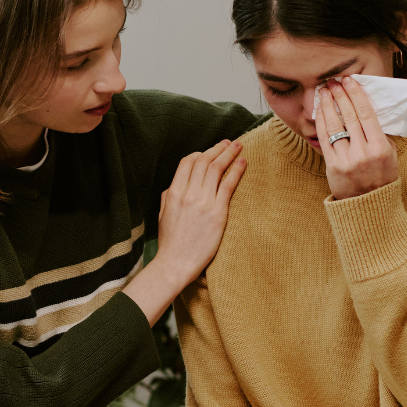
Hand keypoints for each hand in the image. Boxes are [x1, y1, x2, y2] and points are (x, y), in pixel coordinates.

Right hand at [155, 138, 246, 286]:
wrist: (175, 263)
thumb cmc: (170, 242)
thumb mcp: (163, 214)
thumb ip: (169, 196)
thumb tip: (176, 185)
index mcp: (173, 192)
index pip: (187, 162)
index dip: (200, 153)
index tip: (210, 152)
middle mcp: (188, 193)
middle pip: (204, 161)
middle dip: (217, 148)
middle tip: (228, 142)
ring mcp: (203, 202)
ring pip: (216, 168)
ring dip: (229, 154)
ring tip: (238, 146)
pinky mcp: (217, 212)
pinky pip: (228, 185)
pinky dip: (236, 170)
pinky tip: (243, 163)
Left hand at [318, 78, 398, 200]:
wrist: (369, 205)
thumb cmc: (382, 177)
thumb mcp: (390, 155)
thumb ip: (381, 135)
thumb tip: (367, 109)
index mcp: (380, 147)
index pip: (367, 113)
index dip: (356, 94)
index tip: (350, 81)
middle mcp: (363, 152)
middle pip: (349, 116)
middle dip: (340, 95)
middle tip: (334, 81)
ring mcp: (347, 159)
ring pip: (335, 125)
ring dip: (328, 105)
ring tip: (324, 91)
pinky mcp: (333, 166)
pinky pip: (324, 139)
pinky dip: (322, 122)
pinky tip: (320, 111)